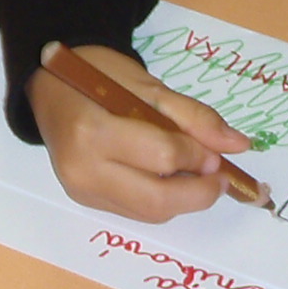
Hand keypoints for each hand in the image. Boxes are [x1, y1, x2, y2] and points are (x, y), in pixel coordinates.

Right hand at [27, 42, 254, 222]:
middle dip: (199, 193)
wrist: (48, 85)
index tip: (216, 151)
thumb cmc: (95, 75)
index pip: (162, 156)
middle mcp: (83, 169)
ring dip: (184, 200)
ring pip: (150, 213)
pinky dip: (162, 200)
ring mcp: (81, 190)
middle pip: (158, 199)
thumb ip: (193, 116)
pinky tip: (168, 178)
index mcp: (93, 131)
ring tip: (196, 175)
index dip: (198, 156)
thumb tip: (239, 146)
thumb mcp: (146, 84)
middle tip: (220, 176)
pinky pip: (135, 211)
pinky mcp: (84, 201)